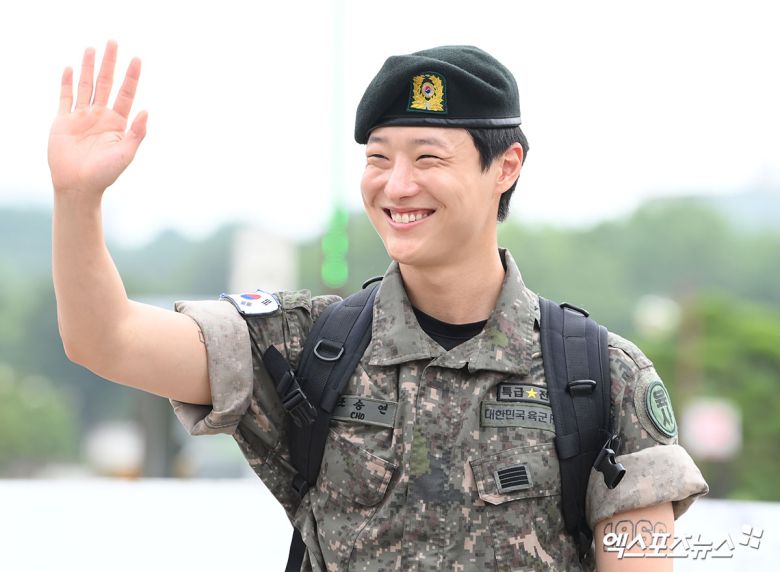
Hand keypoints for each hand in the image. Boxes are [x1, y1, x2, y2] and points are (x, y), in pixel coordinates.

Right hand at [48, 40, 147, 197]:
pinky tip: (71, 68)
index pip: (126, 93)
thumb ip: (137, 133)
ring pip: (85, 86)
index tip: (137, 58)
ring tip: (93, 49)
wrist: (78, 186)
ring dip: (88, 67)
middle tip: (113, 42)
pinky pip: (65, 97)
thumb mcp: (126, 153)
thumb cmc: (105, 173)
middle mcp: (101, 116)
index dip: (131, 76)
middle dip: (110, 63)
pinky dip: (67, 83)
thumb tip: (147, 110)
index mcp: (118, 123)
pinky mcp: (63, 121)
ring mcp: (82, 117)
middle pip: (106, 83)